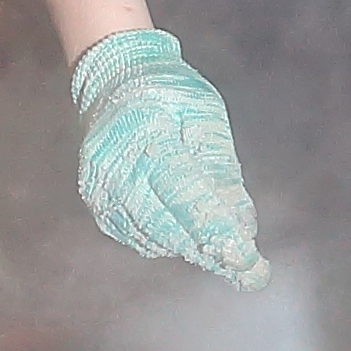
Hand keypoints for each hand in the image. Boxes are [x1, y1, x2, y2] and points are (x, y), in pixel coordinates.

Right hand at [69, 27, 268, 284]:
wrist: (111, 78)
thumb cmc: (167, 91)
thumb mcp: (204, 114)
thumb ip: (222, 169)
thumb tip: (243, 226)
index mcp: (143, 131)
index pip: (184, 193)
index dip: (217, 230)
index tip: (248, 258)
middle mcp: (113, 166)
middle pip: (166, 225)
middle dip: (211, 250)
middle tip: (251, 272)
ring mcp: (100, 189)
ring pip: (154, 238)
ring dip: (194, 249)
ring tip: (229, 257)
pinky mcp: (98, 205)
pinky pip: (139, 237)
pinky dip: (170, 242)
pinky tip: (193, 238)